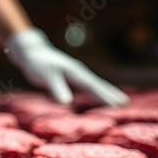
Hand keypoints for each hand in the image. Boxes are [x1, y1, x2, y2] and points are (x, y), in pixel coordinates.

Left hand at [6, 28, 128, 105]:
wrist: (31, 53)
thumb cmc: (38, 65)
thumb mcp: (46, 77)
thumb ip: (56, 89)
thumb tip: (67, 103)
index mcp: (75, 73)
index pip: (93, 86)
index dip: (105, 96)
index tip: (118, 104)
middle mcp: (78, 72)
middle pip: (98, 85)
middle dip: (111, 94)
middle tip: (125, 103)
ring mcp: (76, 74)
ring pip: (94, 85)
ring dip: (106, 92)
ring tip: (119, 101)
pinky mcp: (71, 77)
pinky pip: (87, 86)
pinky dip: (96, 91)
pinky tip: (99, 96)